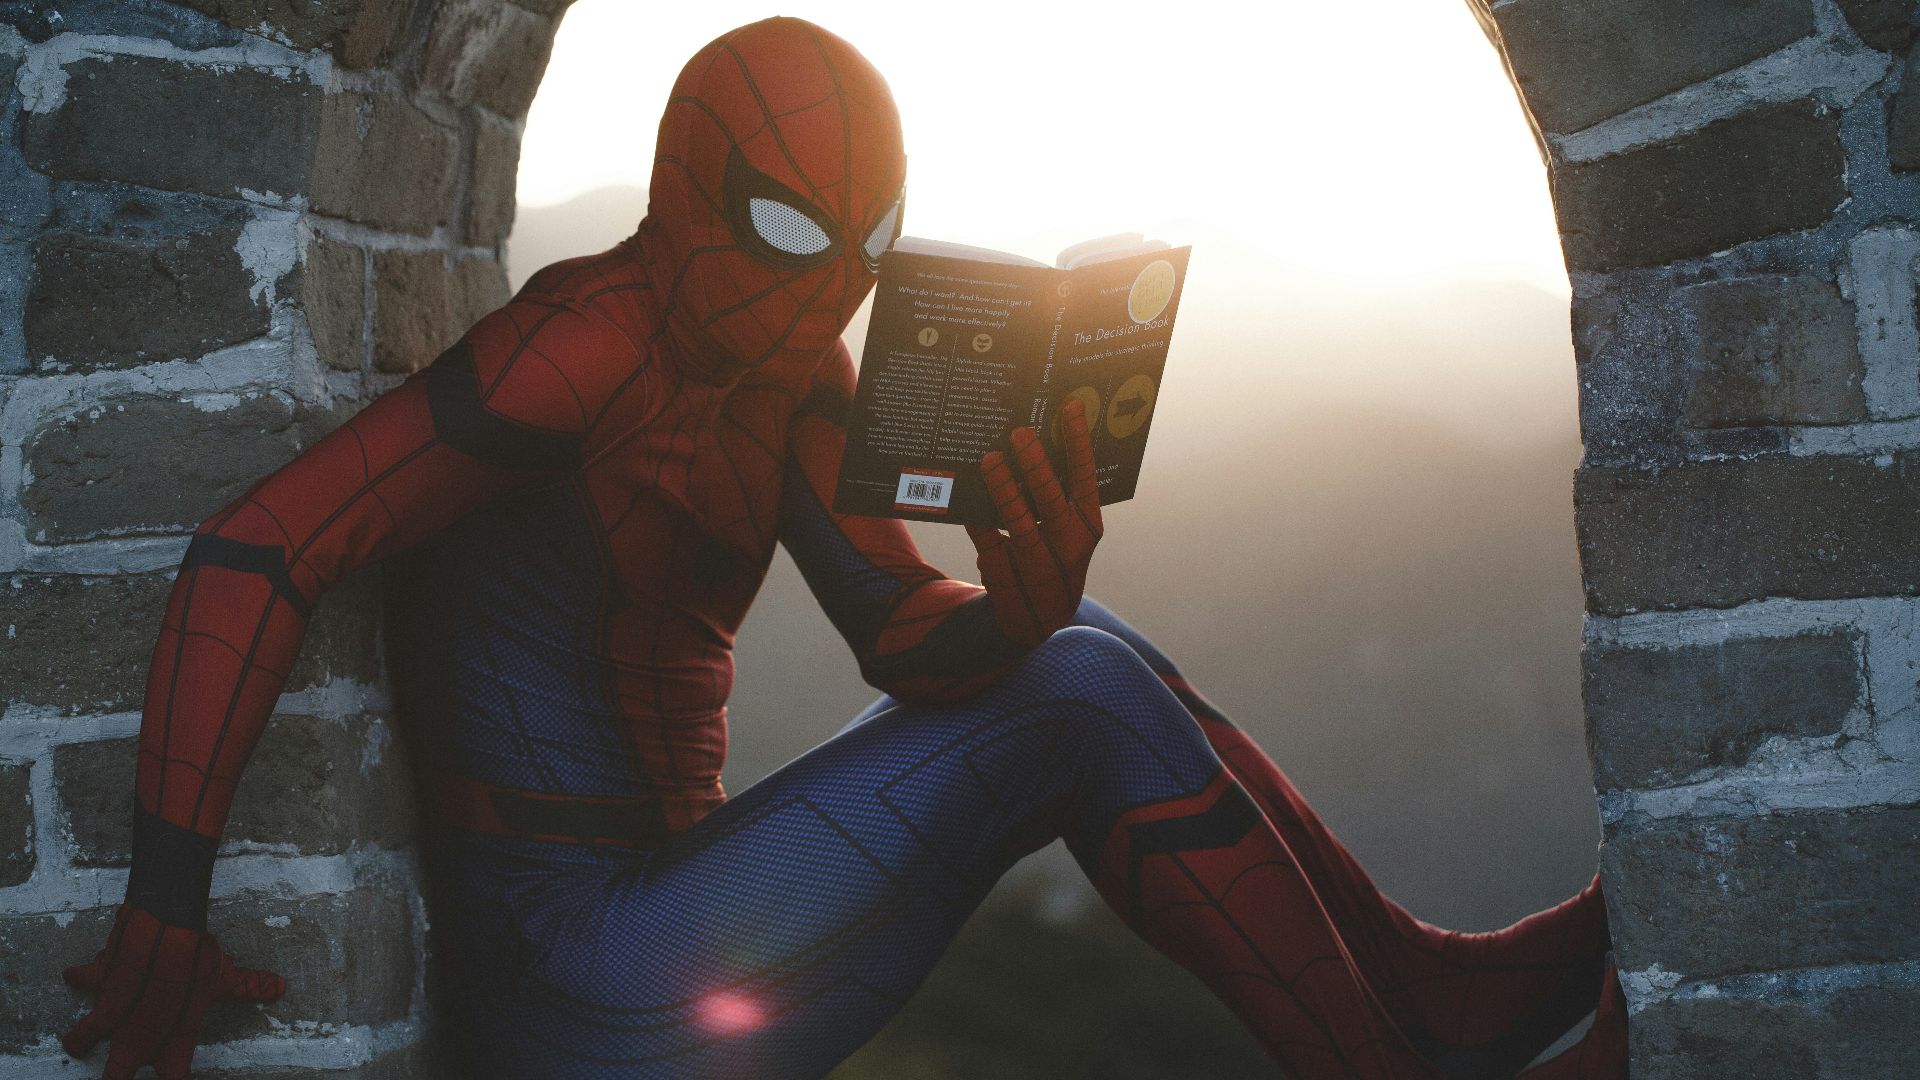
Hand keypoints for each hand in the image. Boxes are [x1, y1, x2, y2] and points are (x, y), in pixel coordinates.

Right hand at [62, 904, 285, 1079]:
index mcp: (174, 1032)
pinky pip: (86, 977)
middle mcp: (142, 1026)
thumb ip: (248, 986)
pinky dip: (81, 974)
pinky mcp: (101, 977)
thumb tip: (278, 988)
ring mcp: (117, 1005)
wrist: (167, 927)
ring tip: (74, 1044)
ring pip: (90, 1030)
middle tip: (114, 1079)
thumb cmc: (198, 956)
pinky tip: (73, 975)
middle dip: (116, 1075)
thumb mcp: (225, 975)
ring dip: (82, 1036)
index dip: (174, 1079)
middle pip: (120, 1065)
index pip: (174, 1070)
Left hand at [966, 397, 1103, 644]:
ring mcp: (1035, 562)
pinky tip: (965, 491)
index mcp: (1087, 526)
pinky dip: (976, 514)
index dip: (1079, 442)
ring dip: (1003, 488)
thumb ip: (1060, 495)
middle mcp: (1067, 545)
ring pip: (1018, 520)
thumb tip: (1032, 443)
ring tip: (990, 459)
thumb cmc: (1054, 556)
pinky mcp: (1003, 573)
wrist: (1038, 619)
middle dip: (1036, 465)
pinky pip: (985, 538)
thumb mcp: (1069, 531)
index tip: (1070, 407)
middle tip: (1020, 434)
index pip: (1085, 478)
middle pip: (1051, 499)